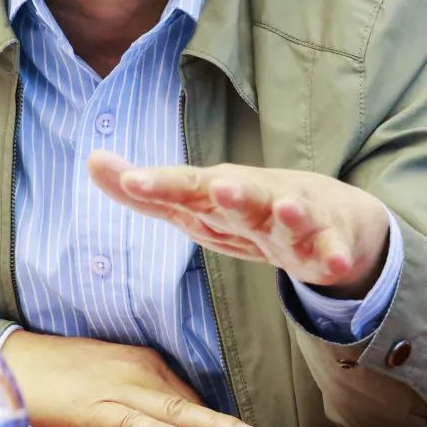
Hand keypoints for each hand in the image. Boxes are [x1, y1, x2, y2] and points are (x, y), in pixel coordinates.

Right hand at [0, 331, 262, 426]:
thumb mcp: (101, 377)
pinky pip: (138, 425)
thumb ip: (131, 400)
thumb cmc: (52, 373)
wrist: (8, 360)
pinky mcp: (97, 406)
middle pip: (189, 402)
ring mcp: (119, 385)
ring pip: (174, 413)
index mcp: (140, 361)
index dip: (210, 423)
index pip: (184, 396)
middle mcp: (137, 368)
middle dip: (224, 423)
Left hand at [88, 152, 389, 296]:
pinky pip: (331, 253)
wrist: (329, 215)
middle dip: (232, 192)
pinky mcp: (327, 244)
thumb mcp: (194, 203)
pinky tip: (334, 264)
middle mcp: (256, 198)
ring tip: (289, 208)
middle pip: (241, 195)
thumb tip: (91, 162)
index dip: (158, 184)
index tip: (131, 180)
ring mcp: (295, 220)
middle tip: (220, 186)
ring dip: (290, 213)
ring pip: (292, 216)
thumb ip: (146, 190)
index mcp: (218, 192)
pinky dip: (334, 258)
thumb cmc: (247, 208)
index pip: (184, 186)